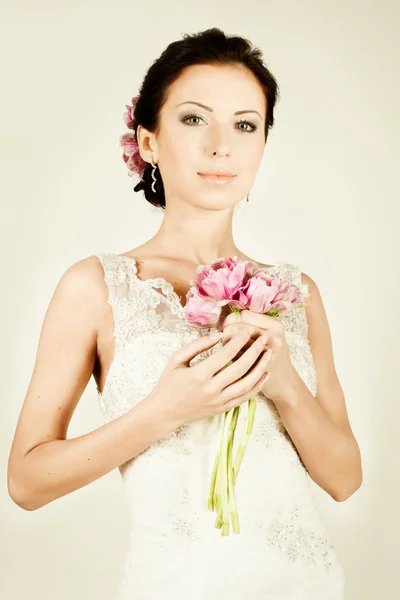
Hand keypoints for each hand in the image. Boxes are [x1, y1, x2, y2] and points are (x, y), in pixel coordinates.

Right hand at [147, 327, 272, 427]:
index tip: (247, 329)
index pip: (226, 354)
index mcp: (199, 375)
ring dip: (260, 368)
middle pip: (240, 368)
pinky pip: (244, 397)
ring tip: (269, 354)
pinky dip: (257, 386)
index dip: (238, 340)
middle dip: (254, 351)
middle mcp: (211, 389)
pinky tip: (264, 374)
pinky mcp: (222, 409)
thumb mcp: (176, 359)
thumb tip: (218, 335)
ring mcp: (218, 401)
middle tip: (263, 339)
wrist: (164, 412)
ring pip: (247, 384)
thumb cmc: (168, 383)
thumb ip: (197, 345)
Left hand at [221, 310, 297, 404]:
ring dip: (225, 343)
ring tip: (229, 346)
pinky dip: (229, 356)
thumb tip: (227, 318)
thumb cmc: (272, 355)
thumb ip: (253, 324)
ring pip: (233, 341)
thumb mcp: (270, 335)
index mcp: (275, 325)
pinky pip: (234, 356)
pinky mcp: (258, 366)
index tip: (226, 325)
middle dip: (226, 331)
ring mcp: (266, 352)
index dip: (231, 319)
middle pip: (236, 326)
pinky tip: (233, 357)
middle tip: (226, 337)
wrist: (284, 382)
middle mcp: (273, 337)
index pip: (244, 315)